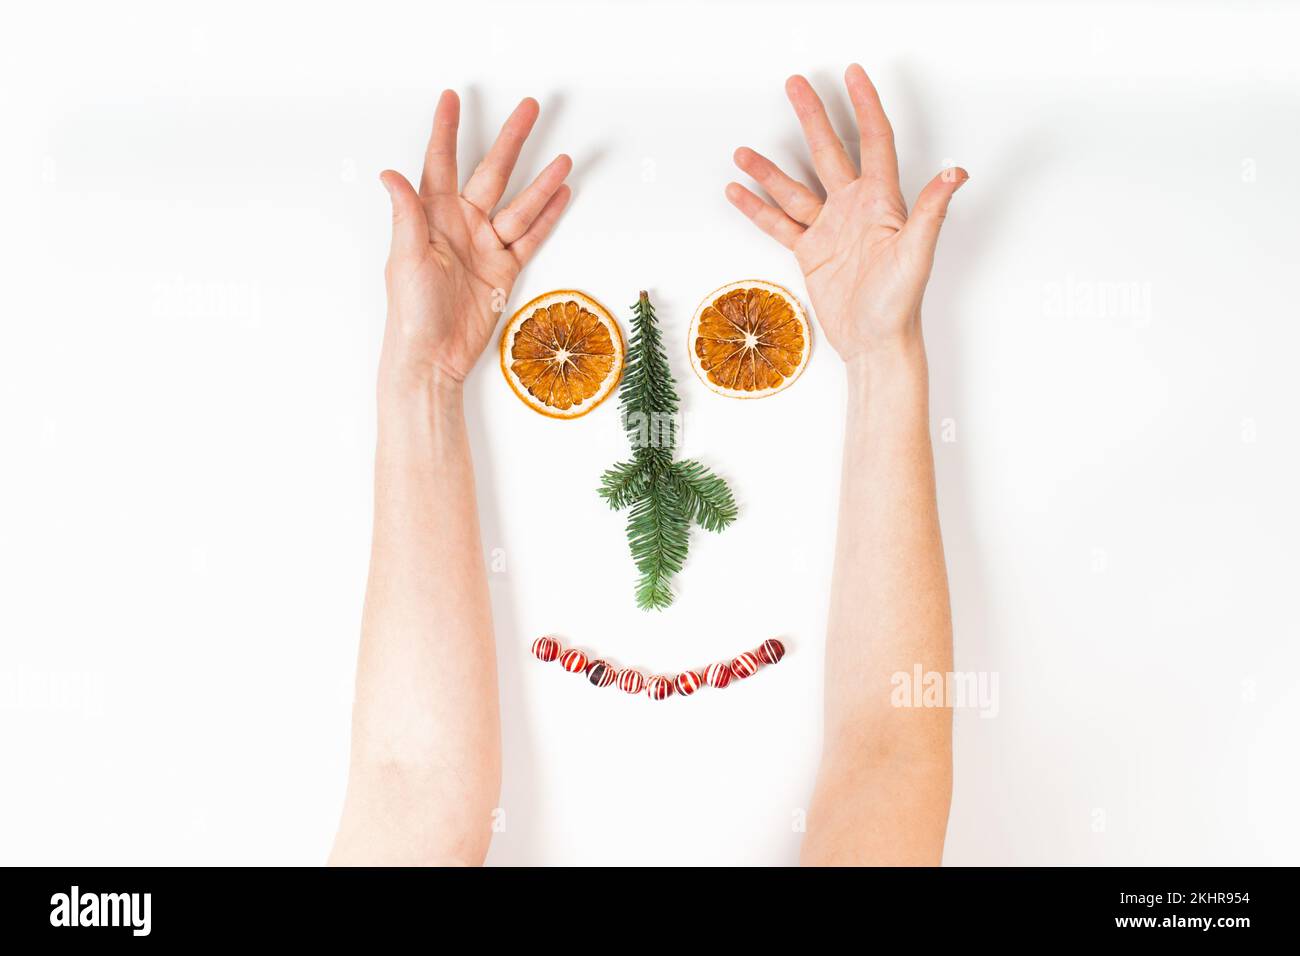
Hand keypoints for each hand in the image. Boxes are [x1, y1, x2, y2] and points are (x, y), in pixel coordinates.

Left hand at [380, 90, 571, 386]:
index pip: (440, 162)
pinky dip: (547, 217)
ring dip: (541, 183)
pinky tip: (561, 195)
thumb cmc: (410, 312)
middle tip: (530, 109)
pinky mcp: (503, 271)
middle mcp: (460, 225)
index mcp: (431, 217)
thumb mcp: (406, 258)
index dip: (446, 130)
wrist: (432, 357)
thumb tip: (390, 174)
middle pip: (491, 173)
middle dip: (511, 141)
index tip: (451, 98)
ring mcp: (484, 247)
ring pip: (519, 205)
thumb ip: (406, 215)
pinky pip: (529, 237)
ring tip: (563, 159)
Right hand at [726, 65, 966, 363]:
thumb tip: (957, 172)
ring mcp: (830, 230)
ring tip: (743, 151)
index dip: (865, 106)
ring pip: (794, 188)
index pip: (874, 141)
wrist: (875, 344)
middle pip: (829, 152)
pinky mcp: (811, 253)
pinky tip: (738, 193)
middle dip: (812, 118)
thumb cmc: (900, 304)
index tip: (853, 76)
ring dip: (769, 170)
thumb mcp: (917, 255)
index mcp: (881, 203)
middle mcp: (854, 209)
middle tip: (795, 85)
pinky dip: (757, 209)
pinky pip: (779, 224)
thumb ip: (931, 211)